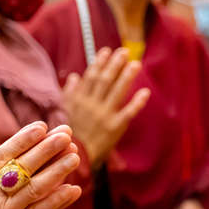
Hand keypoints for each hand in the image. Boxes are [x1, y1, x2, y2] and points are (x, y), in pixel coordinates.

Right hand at [0, 122, 83, 208]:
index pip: (3, 154)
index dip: (24, 139)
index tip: (42, 127)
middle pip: (24, 166)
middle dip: (47, 148)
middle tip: (66, 134)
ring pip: (35, 188)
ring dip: (57, 171)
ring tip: (75, 155)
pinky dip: (56, 202)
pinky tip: (73, 190)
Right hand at [61, 47, 150, 167]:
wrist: (77, 156)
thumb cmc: (70, 134)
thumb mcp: (64, 112)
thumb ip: (69, 93)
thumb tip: (73, 76)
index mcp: (78, 100)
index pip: (91, 76)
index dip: (99, 63)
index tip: (106, 51)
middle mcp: (91, 105)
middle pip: (105, 80)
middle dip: (114, 64)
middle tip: (124, 52)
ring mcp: (104, 116)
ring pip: (117, 92)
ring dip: (126, 76)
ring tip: (135, 64)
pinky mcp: (115, 127)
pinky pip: (128, 112)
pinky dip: (137, 102)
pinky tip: (145, 92)